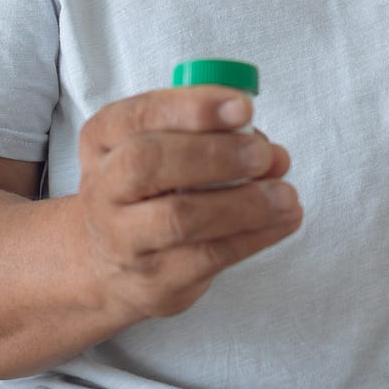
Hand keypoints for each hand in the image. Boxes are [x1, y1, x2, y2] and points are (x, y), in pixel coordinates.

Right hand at [78, 85, 301, 324]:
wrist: (109, 264)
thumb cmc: (149, 188)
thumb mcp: (162, 146)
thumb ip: (211, 134)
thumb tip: (269, 149)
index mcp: (103, 140)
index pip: (139, 115)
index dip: (193, 108)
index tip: (244, 107)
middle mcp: (103, 189)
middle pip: (147, 164)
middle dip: (214, 155)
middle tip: (263, 154)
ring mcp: (124, 240)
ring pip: (181, 218)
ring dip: (244, 203)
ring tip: (286, 193)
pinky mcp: (155, 281)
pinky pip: (210, 256)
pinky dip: (255, 235)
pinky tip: (284, 220)